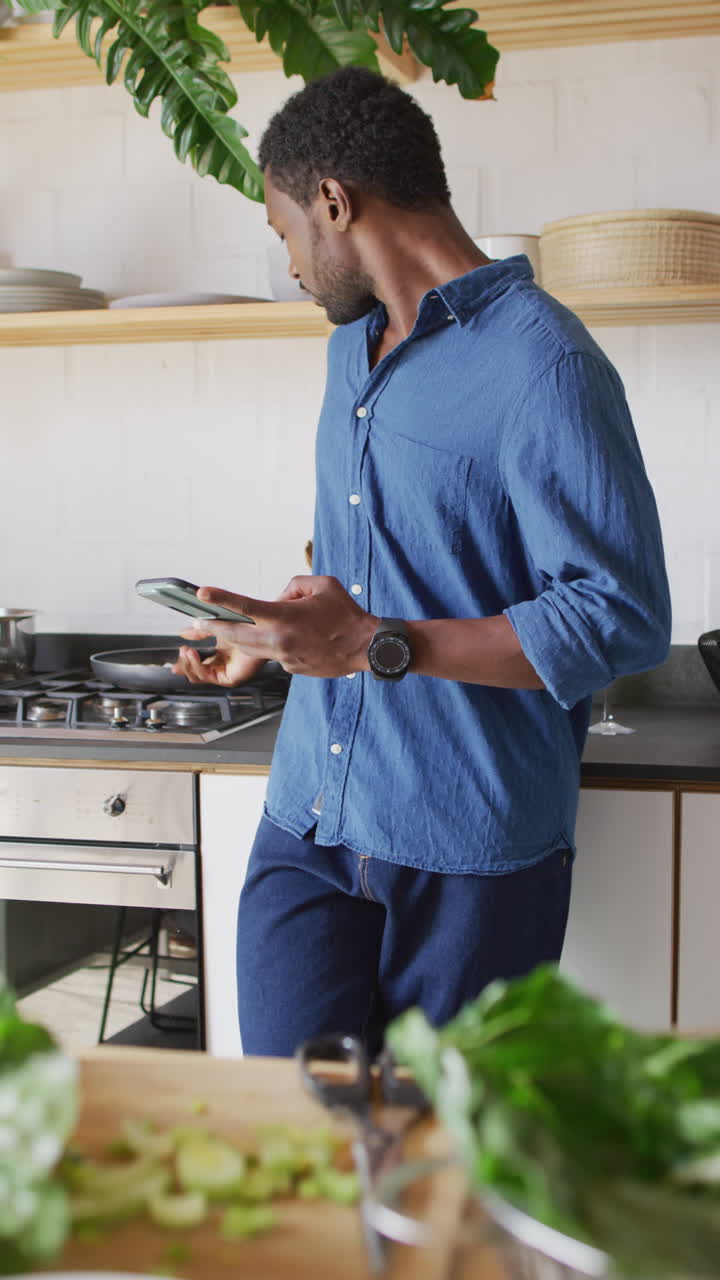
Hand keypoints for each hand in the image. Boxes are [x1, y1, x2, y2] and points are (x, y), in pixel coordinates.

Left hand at [171, 577, 377, 685]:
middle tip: (198, 621)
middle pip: (237, 635)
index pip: (245, 606)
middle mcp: (279, 639)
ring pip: (251, 648)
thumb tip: (277, 598)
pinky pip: (273, 653)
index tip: (201, 594)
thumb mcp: (322, 585)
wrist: (367, 647)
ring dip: (237, 638)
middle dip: (215, 628)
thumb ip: (293, 586)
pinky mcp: (291, 668)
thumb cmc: (347, 614)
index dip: (221, 599)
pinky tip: (289, 638)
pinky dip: (272, 644)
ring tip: (225, 629)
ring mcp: (284, 657)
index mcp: (285, 617)